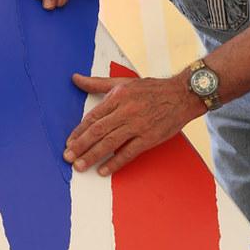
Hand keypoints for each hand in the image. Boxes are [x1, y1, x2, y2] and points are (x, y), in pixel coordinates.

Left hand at [63, 73, 199, 174]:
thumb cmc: (151, 89)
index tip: (69, 142)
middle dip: (81, 146)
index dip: (79, 131)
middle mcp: (126, 111)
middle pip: (98, 131)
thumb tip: (75, 78)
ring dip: (93, 156)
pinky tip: (103, 170)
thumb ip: (97, 83)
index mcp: (118, 96)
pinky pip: (129, 153)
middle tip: (67, 157)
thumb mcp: (122, 82)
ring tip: (80, 166)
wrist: (181, 95)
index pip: (93, 117)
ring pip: (110, 143)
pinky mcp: (149, 138)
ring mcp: (138, 125)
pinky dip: (115, 163)